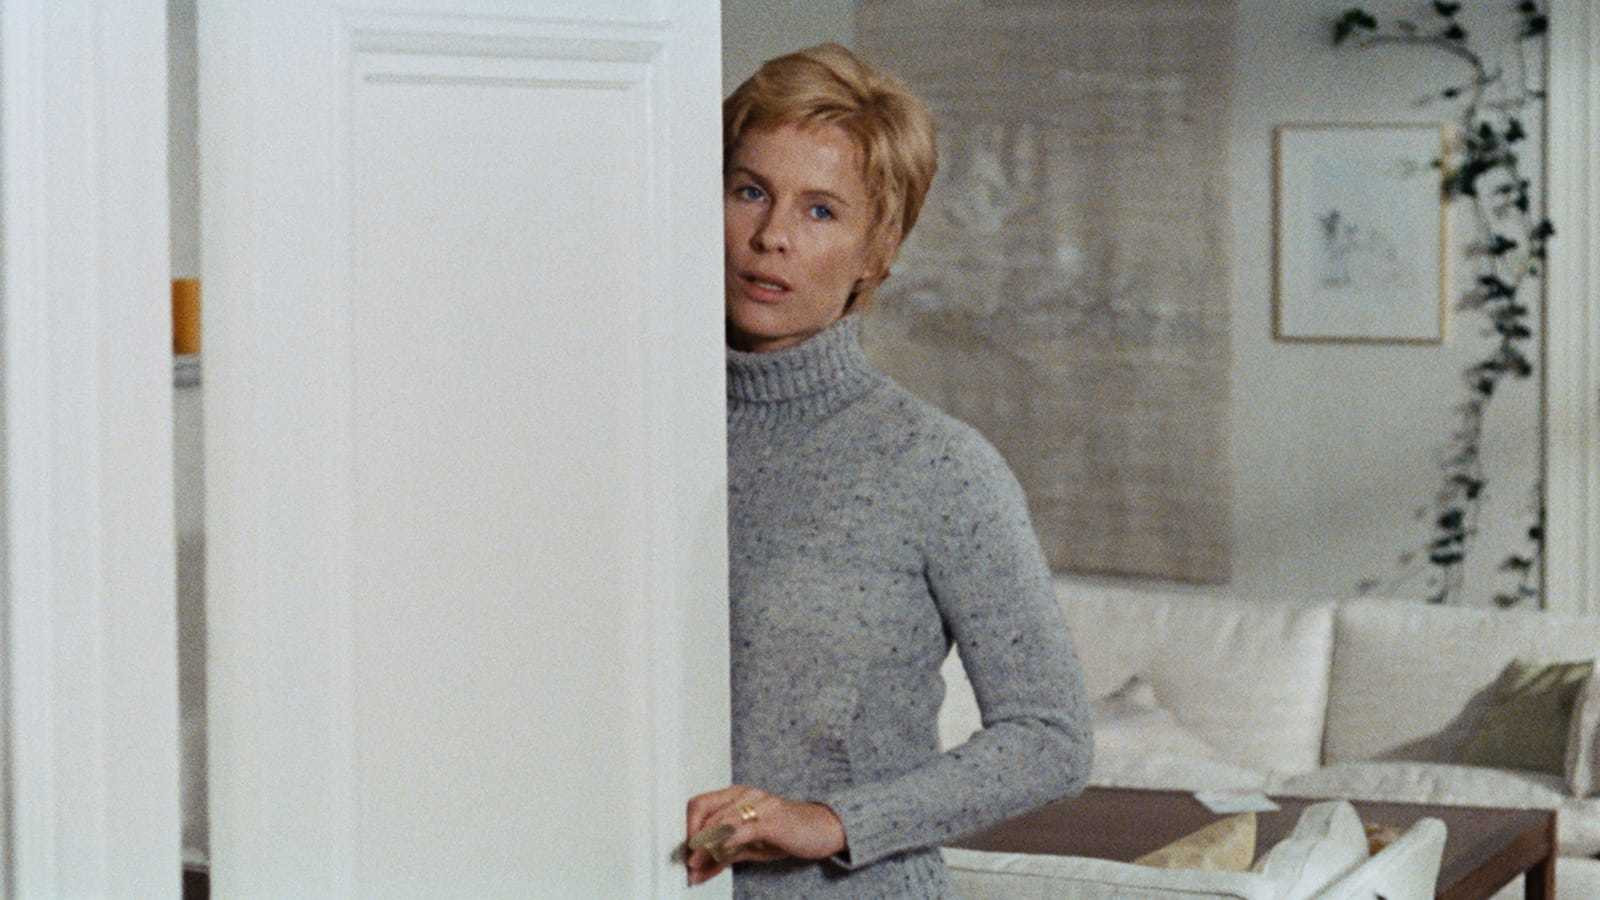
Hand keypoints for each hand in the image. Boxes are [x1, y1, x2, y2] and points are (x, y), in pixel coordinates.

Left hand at [683, 785, 845, 885]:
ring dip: (704, 846)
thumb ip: (723, 855)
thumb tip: (697, 870)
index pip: (699, 804)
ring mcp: (759, 804)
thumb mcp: (749, 847)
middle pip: (703, 809)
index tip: (684, 851)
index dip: (687, 828)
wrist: (823, 829)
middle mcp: (746, 795)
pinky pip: (740, 830)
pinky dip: (723, 845)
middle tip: (688, 861)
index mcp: (737, 796)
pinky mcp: (771, 819)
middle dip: (691, 838)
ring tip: (697, 865)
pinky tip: (716, 856)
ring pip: (719, 820)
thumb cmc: (786, 833)